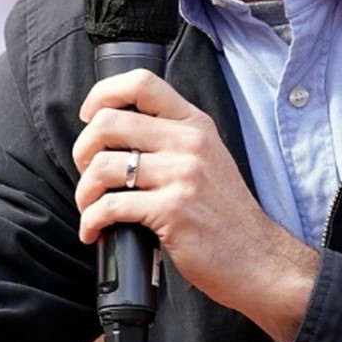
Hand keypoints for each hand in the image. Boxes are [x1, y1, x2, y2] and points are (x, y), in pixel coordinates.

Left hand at [73, 69, 318, 341]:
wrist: (259, 259)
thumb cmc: (226, 215)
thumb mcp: (208, 159)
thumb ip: (173, 140)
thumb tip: (115, 135)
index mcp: (195, 124)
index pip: (142, 82)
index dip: (102, 94)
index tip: (89, 117)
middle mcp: (189, 143)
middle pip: (108, 123)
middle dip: (82, 150)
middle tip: (87, 174)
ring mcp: (182, 175)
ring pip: (102, 166)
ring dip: (84, 192)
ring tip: (90, 208)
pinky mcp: (172, 210)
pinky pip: (110, 206)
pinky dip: (91, 221)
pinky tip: (95, 232)